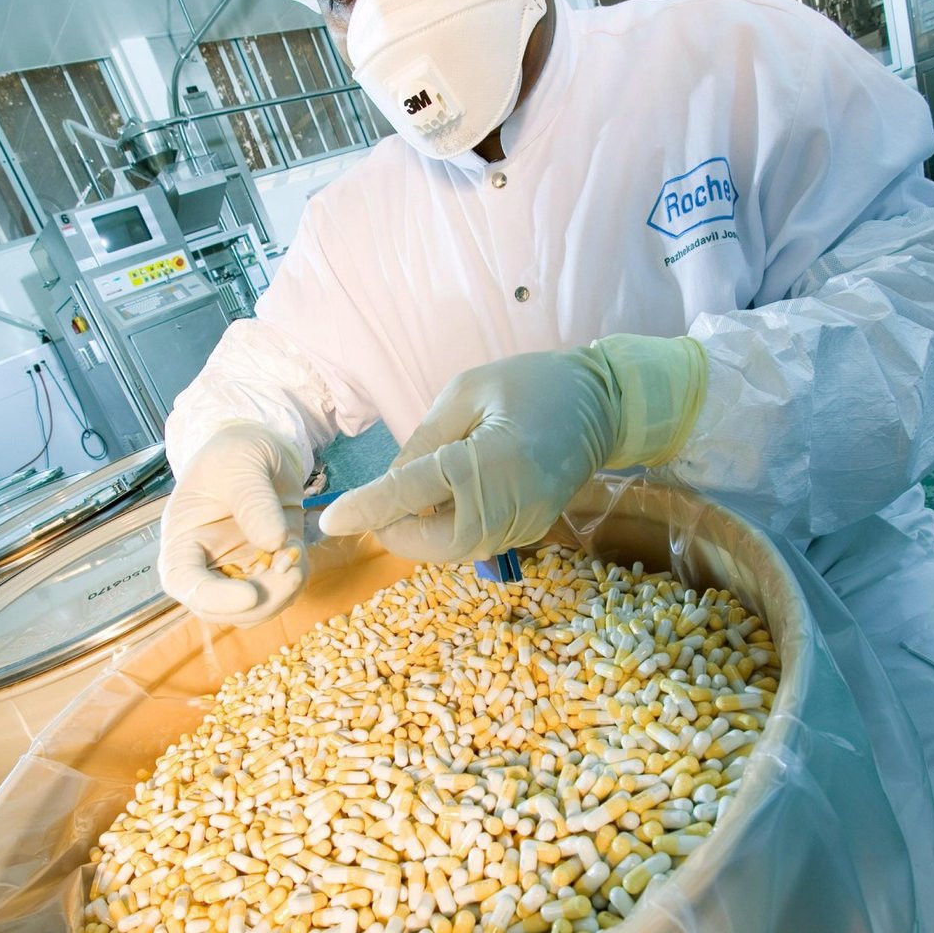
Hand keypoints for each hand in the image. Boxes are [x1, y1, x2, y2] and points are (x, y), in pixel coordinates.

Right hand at [158, 423, 307, 625]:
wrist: (259, 452)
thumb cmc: (235, 453)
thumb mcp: (241, 464)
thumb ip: (254, 502)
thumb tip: (274, 543)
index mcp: (182, 541)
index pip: (184, 583)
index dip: (213, 598)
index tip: (250, 595)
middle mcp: (204, 566)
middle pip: (221, 610)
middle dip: (259, 601)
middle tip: (290, 573)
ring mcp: (236, 573)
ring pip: (254, 611)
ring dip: (281, 595)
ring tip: (295, 554)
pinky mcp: (265, 572)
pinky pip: (280, 595)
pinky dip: (295, 581)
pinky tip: (297, 550)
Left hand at [319, 337, 705, 561]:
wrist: (603, 404)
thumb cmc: (531, 383)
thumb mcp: (467, 391)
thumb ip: (424, 440)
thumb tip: (390, 483)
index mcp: (491, 462)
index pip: (412, 493)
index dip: (367, 508)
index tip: (330, 523)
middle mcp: (509, 506)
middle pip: (431, 542)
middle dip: (397, 527)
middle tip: (383, 498)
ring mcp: (522, 526)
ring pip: (450, 549)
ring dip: (421, 529)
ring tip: (421, 489)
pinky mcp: (528, 532)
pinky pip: (473, 541)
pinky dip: (448, 526)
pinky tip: (451, 494)